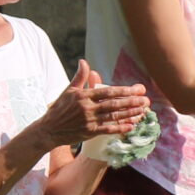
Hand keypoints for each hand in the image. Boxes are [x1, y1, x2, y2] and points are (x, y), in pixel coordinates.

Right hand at [36, 60, 150, 148]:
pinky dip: (120, 128)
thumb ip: (80, 77)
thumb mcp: (68, 90)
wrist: (48, 129)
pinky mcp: (89, 132)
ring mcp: (88, 120)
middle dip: (132, 102)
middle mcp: (87, 107)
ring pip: (113, 116)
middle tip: (146, 100)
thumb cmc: (59, 108)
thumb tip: (84, 61)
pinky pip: (108, 129)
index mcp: (83, 96)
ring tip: (143, 110)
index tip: (137, 89)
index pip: (107, 91)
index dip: (124, 90)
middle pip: (114, 104)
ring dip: (130, 114)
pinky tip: (131, 125)